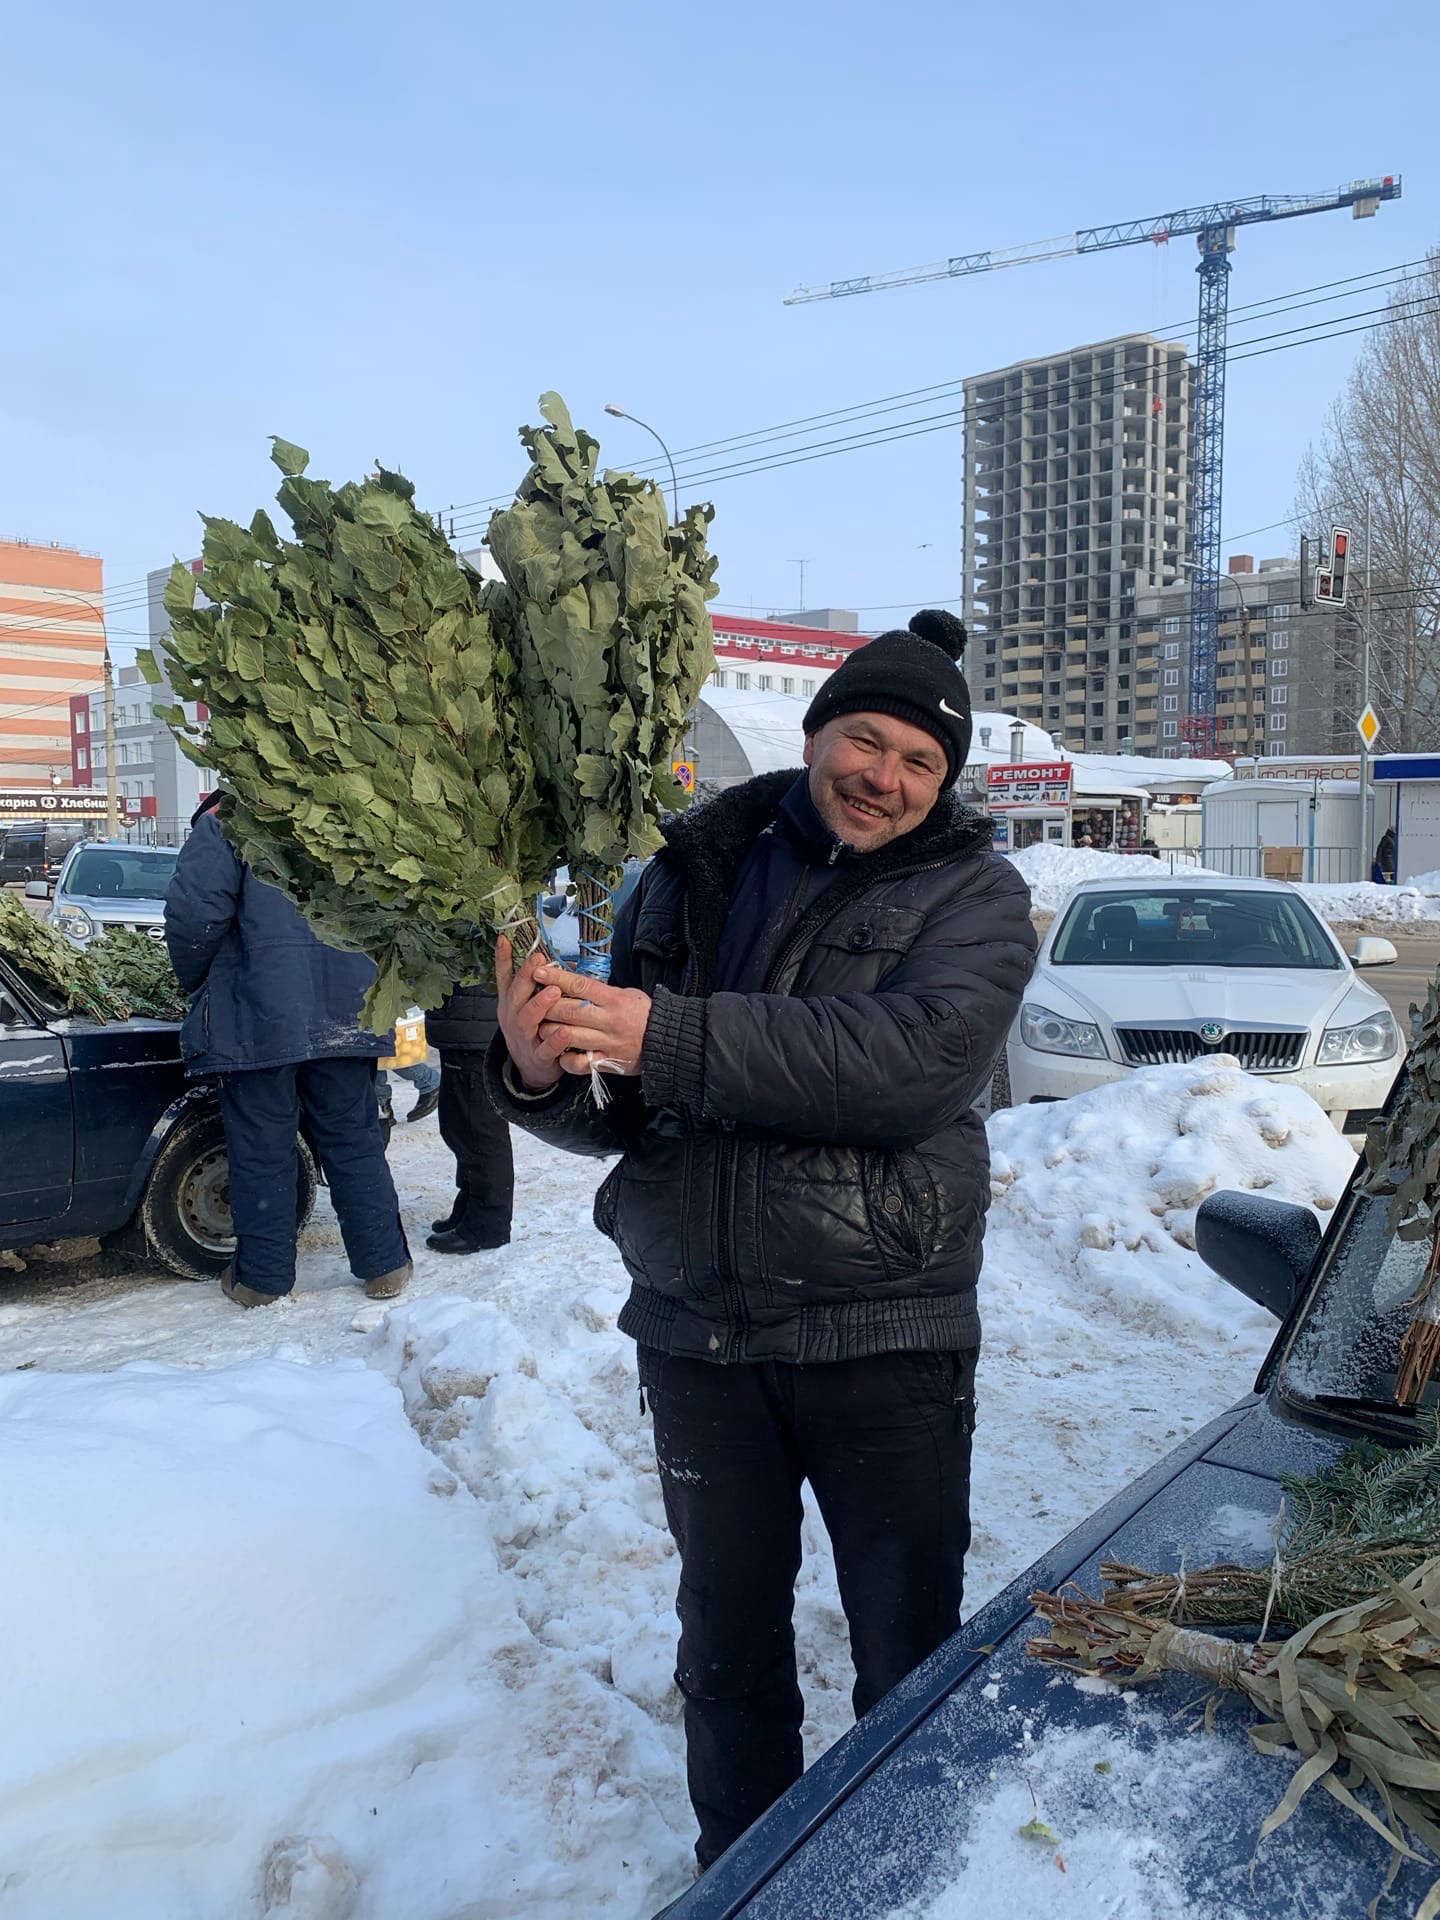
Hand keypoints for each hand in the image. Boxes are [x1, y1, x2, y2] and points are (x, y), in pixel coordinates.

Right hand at [495, 935, 568, 1092]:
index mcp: (510, 1003)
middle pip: (515, 995)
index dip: (502, 958)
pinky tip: (566, 1031)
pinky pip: (545, 1050)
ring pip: (526, 1020)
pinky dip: (555, 1041)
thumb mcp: (523, 1004)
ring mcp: (523, 1038)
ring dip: (540, 1004)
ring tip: (554, 991)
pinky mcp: (538, 1058)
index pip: (504, 977)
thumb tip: (540, 950)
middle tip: (540, 960)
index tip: (505, 938)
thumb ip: (528, 980)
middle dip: (526, 977)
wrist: (530, 1069)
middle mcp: (513, 1018)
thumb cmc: (532, 1029)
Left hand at [532, 963, 652, 1079]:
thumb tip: (573, 979)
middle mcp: (609, 1020)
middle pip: (569, 1011)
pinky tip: (560, 1052)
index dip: (557, 978)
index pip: (580, 985)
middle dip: (547, 1006)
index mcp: (614, 999)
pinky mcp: (607, 1061)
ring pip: (569, 1035)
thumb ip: (601, 990)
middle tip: (534, 1003)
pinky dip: (566, 1058)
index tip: (539, 972)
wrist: (668, 1041)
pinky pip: (580, 1062)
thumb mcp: (626, 994)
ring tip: (541, 1027)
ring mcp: (607, 1042)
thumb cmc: (644, 1014)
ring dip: (550, 1031)